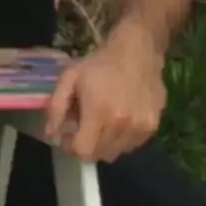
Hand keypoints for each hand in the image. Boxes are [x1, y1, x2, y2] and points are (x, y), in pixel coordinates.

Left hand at [41, 38, 165, 164]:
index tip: (69, 135)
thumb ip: (56, 108)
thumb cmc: (100, 63)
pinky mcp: (153, 126)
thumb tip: (51, 134)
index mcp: (100, 113)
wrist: (138, 50)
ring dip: (104, 144)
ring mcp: (140, 127)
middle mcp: (122, 125)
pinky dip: (121, 139)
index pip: (83, 151)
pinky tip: (119, 120)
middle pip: (99, 155)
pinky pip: (131, 145)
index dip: (71, 147)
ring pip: (116, 153)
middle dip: (87, 146)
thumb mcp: (69, 78)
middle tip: (84, 128)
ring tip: (103, 122)